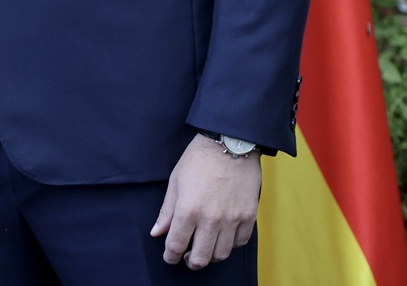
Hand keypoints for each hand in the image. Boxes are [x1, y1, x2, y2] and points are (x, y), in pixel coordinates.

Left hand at [150, 135, 262, 269]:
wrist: (230, 144)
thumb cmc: (199, 160)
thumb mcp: (175, 182)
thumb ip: (167, 211)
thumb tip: (157, 233)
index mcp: (188, 210)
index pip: (176, 245)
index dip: (170, 256)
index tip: (169, 258)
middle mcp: (211, 219)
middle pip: (200, 258)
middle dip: (190, 262)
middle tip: (186, 258)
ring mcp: (232, 220)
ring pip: (221, 254)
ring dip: (210, 256)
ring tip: (204, 248)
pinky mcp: (249, 216)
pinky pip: (239, 243)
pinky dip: (230, 245)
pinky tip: (222, 238)